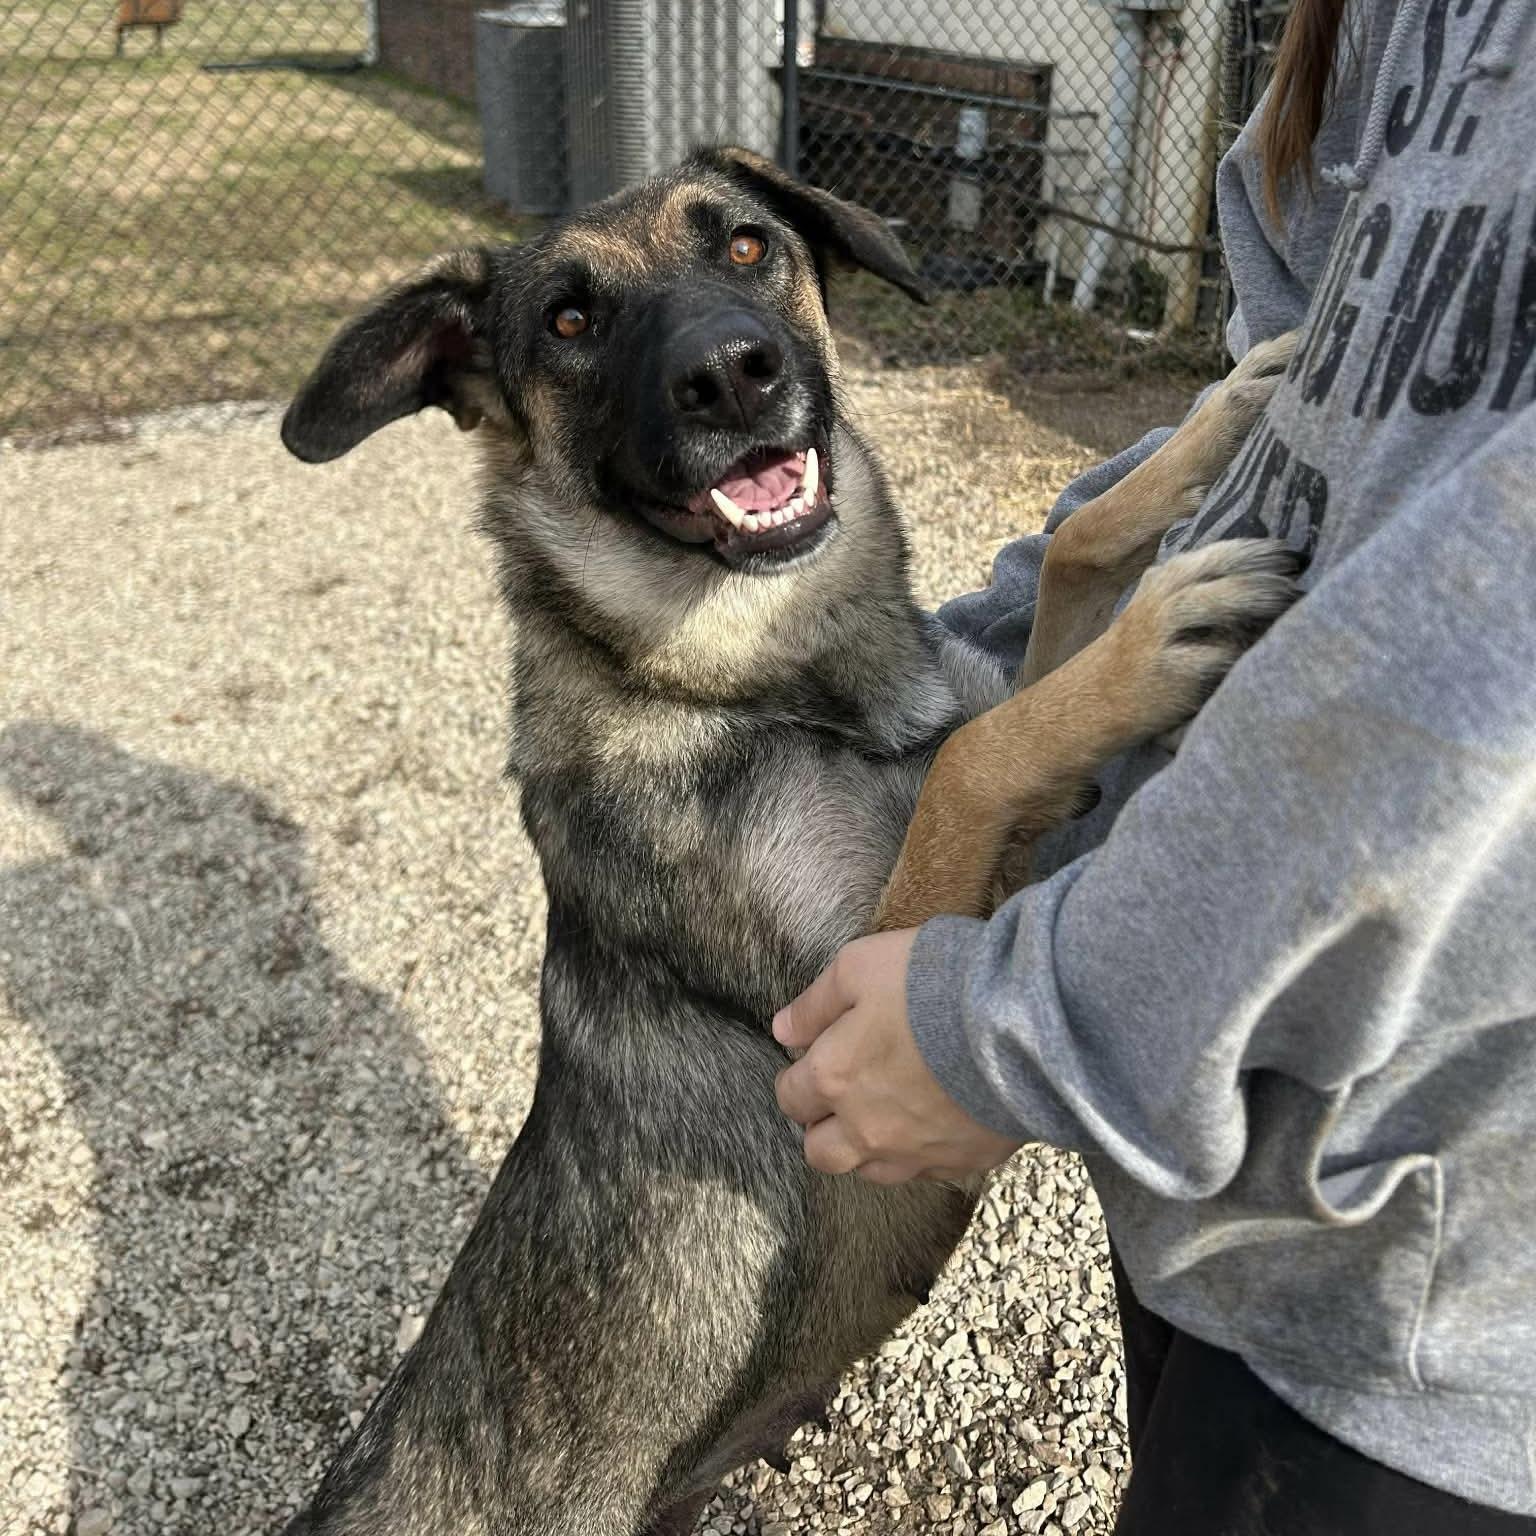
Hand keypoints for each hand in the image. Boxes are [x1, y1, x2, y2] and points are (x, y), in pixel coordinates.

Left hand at [773, 929, 1021, 1184]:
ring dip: (866, 1147)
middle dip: (821, 1127)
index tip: (810, 1064)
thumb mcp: (859, 966)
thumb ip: (815, 1004)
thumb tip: (783, 1031)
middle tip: (841, 1096)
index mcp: (834, 1078)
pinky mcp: (964, 1160)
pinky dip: (921, 1150)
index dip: (796, 1080)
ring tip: (885, 1112)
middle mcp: (866, 1128)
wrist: (1021, 1018)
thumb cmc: (931, 982)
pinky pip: (927, 1171)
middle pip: (821, 1152)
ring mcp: (916, 1153)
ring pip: (870, 1171)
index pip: (791, 1097)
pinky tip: (935, 1119)